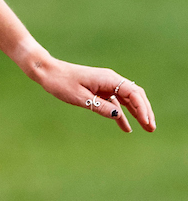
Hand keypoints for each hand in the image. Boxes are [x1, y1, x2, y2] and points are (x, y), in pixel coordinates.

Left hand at [30, 56, 155, 133]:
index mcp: (108, 79)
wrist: (48, 72)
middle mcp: (110, 80)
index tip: (146, 122)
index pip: (133, 93)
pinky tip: (126, 127)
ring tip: (146, 128)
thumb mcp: (80, 98)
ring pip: (127, 99)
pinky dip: (121, 113)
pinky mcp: (99, 89)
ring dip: (137, 113)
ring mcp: (106, 84)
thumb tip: (118, 115)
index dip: (142, 108)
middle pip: (135, 96)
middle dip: (145, 111)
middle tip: (151, 128)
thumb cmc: (61, 83)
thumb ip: (99, 106)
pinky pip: (115, 102)